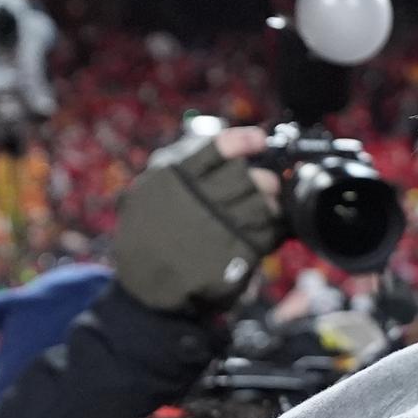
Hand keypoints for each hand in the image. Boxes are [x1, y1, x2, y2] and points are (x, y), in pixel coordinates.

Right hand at [113, 125, 285, 316]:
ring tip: (267, 205)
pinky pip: (264, 234)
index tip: (258, 140)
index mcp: (178, 177)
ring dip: (269, 203)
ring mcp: (218, 228)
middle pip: (247, 178)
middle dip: (263, 179)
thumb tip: (228, 148)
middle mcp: (199, 200)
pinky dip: (270, 228)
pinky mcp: (232, 254)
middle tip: (266, 183)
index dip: (243, 141)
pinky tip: (266, 227)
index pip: (219, 148)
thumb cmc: (151, 226)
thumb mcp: (153, 186)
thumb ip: (186, 162)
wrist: (146, 278)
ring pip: (261, 205)